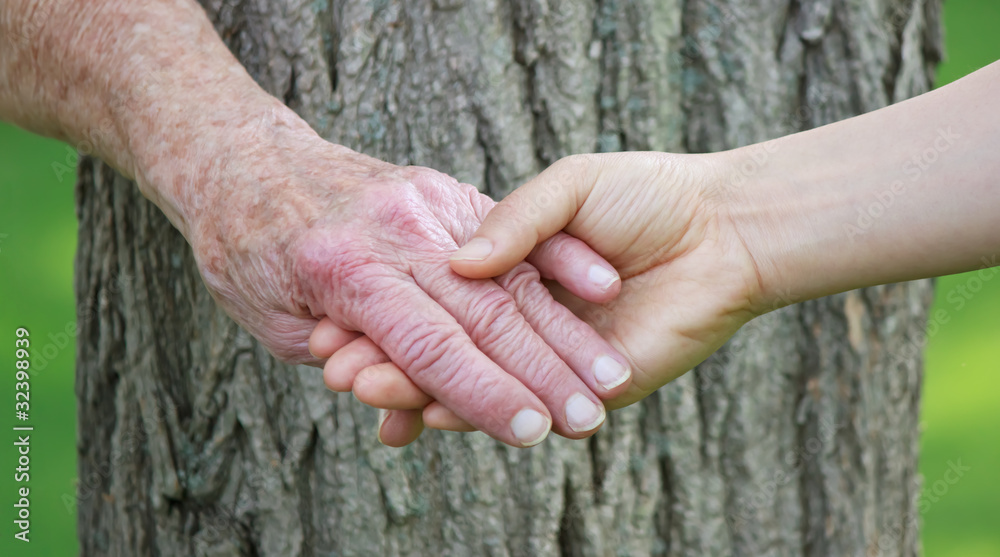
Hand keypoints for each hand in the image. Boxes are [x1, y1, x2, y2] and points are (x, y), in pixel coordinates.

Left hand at [177, 112, 632, 447]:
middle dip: (543, 372)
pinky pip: (515, 224)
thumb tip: (399, 400)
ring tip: (610, 376)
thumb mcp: (272, 318)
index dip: (485, 394)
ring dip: (563, 330)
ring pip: (508, 275)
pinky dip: (560, 257)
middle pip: (485, 312)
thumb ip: (347, 352)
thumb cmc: (248, 249)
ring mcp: (425, 203)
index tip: (532, 431)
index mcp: (347, 269)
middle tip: (589, 417)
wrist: (244, 158)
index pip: (433, 347)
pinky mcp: (444, 189)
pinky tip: (605, 285)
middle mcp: (396, 231)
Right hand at [313, 151, 765, 437]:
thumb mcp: (567, 189)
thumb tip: (455, 263)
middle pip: (445, 351)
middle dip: (387, 361)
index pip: (441, 307)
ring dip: (413, 391)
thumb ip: (515, 223)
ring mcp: (556, 360)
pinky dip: (470, 410)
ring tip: (358, 386)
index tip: (339, 320)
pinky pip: (525, 407)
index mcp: (520, 278)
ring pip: (474, 386)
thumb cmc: (648, 196)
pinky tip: (421, 411)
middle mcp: (529, 326)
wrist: (723, 226)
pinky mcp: (594, 390)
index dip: (391, 316)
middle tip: (334, 367)